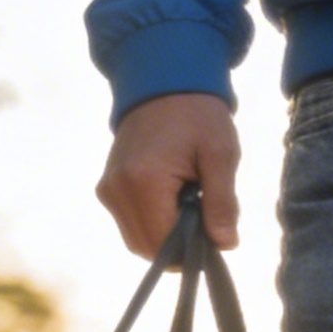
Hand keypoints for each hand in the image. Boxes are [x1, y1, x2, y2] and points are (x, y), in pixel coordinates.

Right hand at [97, 94, 239, 258]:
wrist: (163, 81)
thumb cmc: (197, 114)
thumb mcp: (220, 154)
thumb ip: (222, 203)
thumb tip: (225, 245)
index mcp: (143, 182)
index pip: (164, 245)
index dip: (191, 250)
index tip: (213, 234)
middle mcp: (117, 191)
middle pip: (147, 248)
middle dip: (177, 244)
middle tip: (203, 216)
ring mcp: (108, 191)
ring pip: (137, 241)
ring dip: (164, 235)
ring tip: (187, 202)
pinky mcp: (107, 190)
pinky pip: (130, 225)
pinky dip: (153, 223)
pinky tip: (171, 199)